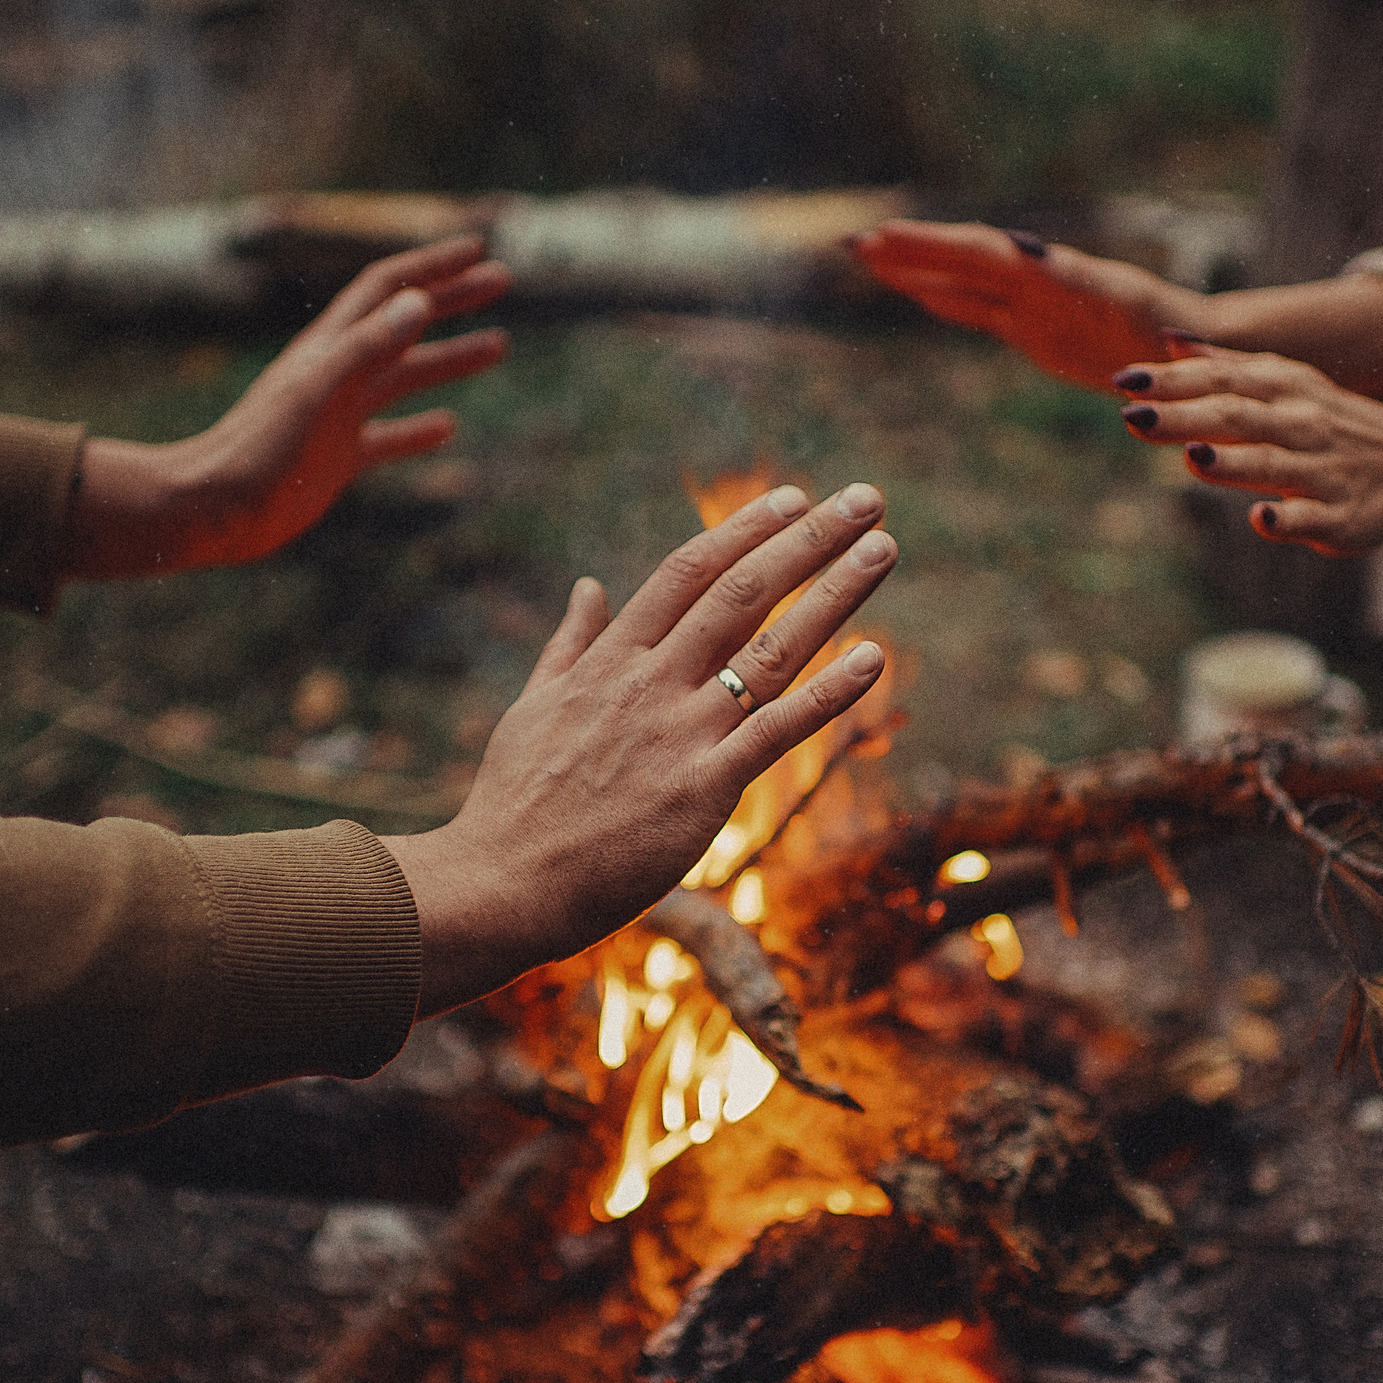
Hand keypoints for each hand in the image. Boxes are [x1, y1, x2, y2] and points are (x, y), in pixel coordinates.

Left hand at [67, 236, 511, 578]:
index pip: (388, 289)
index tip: (478, 250)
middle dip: (454, 298)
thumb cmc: (260, 450)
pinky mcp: (339, 457)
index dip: (433, 265)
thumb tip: (419, 301)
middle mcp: (338, 373)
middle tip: (502, 280)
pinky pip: (389, 436)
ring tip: (499, 346)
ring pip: (406, 376)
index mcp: (331, 347)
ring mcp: (340, 415)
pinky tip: (448, 427)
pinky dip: (420, 429)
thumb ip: (367, 347)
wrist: (218, 508)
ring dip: (451, 358)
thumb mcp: (318, 392)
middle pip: (405, 322)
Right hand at [384, 484, 897, 1013]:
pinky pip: (777, 730)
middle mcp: (650, 682)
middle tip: (864, 500)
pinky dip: (829, 692)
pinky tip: (873, 656)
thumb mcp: (534, 707)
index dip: (746, 531)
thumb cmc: (512, 805)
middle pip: (741, 592)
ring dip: (833, 594)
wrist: (499, 883)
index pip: (688, 572)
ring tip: (882, 548)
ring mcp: (678, 732)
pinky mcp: (701, 789)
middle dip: (808, 540)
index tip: (793, 499)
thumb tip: (588, 586)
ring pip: (770, 648)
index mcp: (610, 660)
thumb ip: (570, 644)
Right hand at [849, 220, 1193, 392]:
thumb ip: (1116, 305)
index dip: (940, 248)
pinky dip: (945, 301)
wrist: (1206, 352)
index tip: (895, 239)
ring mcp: (1037, 305)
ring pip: (967, 281)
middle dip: (914, 250)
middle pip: (968, 259)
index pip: (991, 255)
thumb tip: (1070, 279)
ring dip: (918, 271)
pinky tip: (915, 296)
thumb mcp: (1153, 327)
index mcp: (1066, 280)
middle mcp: (1045, 283)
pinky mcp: (1037, 330)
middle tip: (857, 244)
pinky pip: (981, 311)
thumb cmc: (1187, 345)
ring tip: (867, 259)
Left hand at [1116, 346, 1382, 555]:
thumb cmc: (1335, 426)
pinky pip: (1309, 518)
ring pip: (1271, 463)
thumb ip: (1228, 368)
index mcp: (1283, 391)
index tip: (1124, 380)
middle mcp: (1300, 425)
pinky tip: (1260, 518)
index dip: (1173, 381)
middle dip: (1184, 417)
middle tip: (1132, 417)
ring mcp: (1320, 472)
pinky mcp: (1339, 517)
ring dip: (1231, 461)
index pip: (1221, 380)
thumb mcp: (1288, 386)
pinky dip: (1285, 518)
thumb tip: (1170, 339)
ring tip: (1193, 459)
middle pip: (1237, 417)